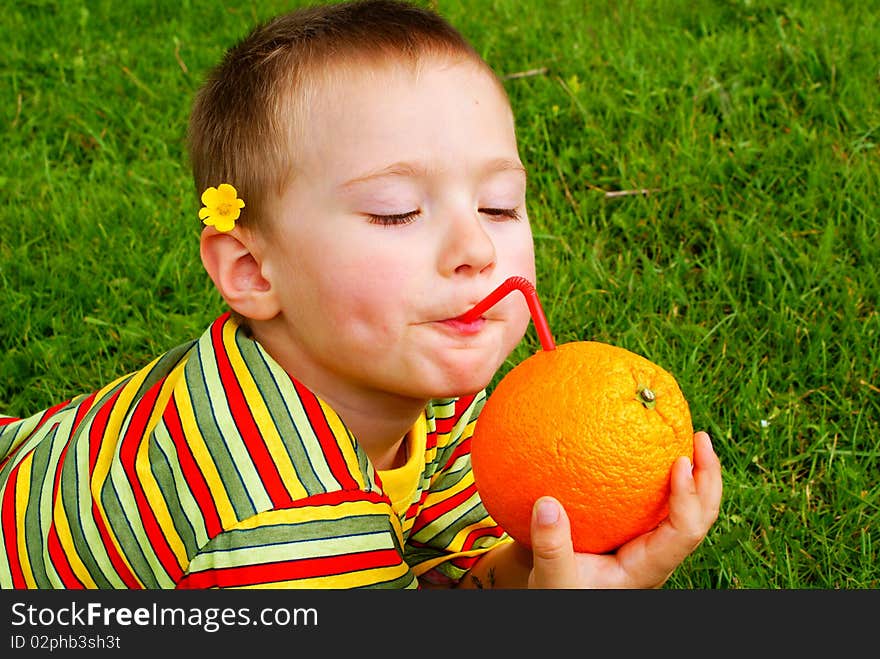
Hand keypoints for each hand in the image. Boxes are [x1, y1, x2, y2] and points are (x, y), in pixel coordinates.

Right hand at [527, 431, 721, 588]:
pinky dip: (672, 479)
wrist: (563, 598)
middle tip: (700, 438)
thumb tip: (547, 504)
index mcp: (647, 568)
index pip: (684, 532)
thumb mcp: (552, 578)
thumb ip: (551, 546)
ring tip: (692, 439)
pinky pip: (667, 506)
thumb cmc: (561, 592)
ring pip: (690, 511)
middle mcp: (658, 556)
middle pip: (700, 518)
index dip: (689, 497)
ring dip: (697, 476)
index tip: (680, 462)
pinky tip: (658, 454)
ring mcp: (653, 545)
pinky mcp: (641, 535)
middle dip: (707, 478)